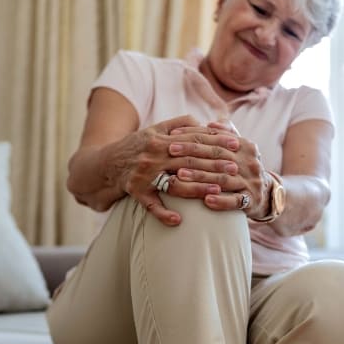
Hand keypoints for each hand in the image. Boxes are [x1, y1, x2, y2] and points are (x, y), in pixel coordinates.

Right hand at [119, 115, 242, 225]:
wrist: (106, 162)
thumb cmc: (139, 145)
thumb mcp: (157, 129)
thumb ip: (182, 124)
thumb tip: (207, 123)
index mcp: (161, 139)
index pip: (194, 139)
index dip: (216, 141)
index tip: (236, 144)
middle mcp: (153, 156)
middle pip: (189, 161)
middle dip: (214, 164)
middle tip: (235, 168)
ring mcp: (144, 175)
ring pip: (174, 183)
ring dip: (196, 188)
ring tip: (217, 190)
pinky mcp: (136, 192)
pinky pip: (151, 205)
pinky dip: (163, 213)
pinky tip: (178, 220)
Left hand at [168, 120, 271, 218]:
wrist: (266, 194)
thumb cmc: (243, 168)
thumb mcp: (239, 149)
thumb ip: (226, 135)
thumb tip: (211, 123)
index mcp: (246, 145)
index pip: (217, 137)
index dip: (194, 135)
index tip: (172, 135)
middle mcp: (250, 162)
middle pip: (218, 155)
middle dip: (192, 153)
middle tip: (170, 151)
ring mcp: (252, 181)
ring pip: (223, 178)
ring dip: (200, 177)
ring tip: (180, 175)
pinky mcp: (251, 200)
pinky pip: (235, 201)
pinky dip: (221, 201)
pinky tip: (205, 201)